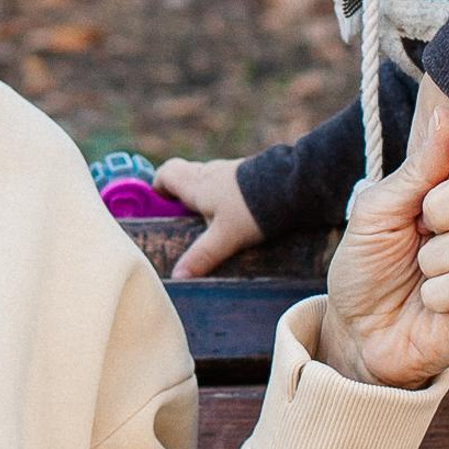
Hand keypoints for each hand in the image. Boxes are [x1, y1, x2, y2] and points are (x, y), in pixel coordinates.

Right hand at [152, 155, 262, 278]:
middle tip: (184, 220)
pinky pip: (226, 183)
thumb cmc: (251, 209)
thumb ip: (201, 256)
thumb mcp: (224, 237)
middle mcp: (209, 173)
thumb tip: (177, 277)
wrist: (290, 187)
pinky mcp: (247, 174)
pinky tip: (235, 215)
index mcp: (196, 184)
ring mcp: (230, 171)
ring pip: (206, 179)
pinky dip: (224, 196)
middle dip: (179, 195)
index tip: (159, 207)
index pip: (166, 173)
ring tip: (211, 223)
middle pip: (184, 175)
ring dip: (203, 196)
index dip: (158, 187)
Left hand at [320, 76, 448, 389]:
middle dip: (442, 205)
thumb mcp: (376, 210)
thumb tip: (447, 115)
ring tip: (420, 270)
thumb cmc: (368, 264)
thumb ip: (416, 168)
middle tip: (421, 227)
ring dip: (432, 258)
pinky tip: (431, 299)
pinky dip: (438, 291)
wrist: (358, 329)